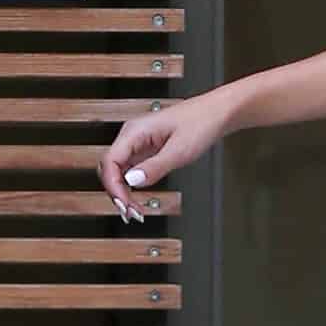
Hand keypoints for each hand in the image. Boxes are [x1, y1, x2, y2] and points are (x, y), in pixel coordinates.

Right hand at [101, 93, 220, 221]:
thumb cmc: (201, 123)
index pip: (109, 161)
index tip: (125, 205)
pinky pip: (129, 171)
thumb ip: (155, 167)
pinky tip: (137, 200)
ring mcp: (138, 143)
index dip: (113, 186)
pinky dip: (130, 187)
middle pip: (109, 168)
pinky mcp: (146, 150)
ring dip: (122, 193)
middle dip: (115, 193)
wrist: (217, 113)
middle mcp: (132, 136)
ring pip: (117, 171)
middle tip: (131, 213)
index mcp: (135, 131)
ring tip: (135, 211)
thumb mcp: (180, 150)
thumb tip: (131, 181)